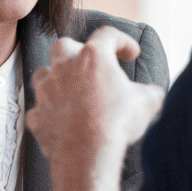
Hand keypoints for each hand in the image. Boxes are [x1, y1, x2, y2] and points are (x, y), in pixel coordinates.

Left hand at [26, 27, 162, 173]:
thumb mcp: (146, 103)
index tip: (131, 53)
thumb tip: (154, 93)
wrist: (87, 155)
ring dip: (55, 79)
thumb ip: (150, 92)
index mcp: (93, 57)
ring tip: (70, 91)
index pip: (107, 36)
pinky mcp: (36, 116)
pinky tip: (61, 122)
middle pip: (63, 46)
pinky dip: (49, 113)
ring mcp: (46, 91)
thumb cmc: (117, 123)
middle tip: (90, 65)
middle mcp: (64, 68)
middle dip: (75, 51)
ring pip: (43, 74)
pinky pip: (39, 110)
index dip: (122, 41)